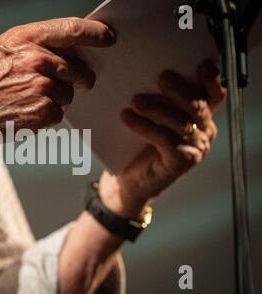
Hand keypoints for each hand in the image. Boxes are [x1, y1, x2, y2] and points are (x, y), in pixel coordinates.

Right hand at [0, 18, 114, 145]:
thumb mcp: (2, 51)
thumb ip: (34, 48)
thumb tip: (66, 55)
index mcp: (26, 38)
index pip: (72, 29)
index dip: (96, 33)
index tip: (109, 37)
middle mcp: (37, 58)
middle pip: (79, 70)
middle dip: (80, 80)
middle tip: (74, 85)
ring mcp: (41, 86)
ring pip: (68, 95)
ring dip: (56, 100)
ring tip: (28, 101)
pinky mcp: (42, 111)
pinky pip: (58, 114)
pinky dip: (46, 117)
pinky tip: (25, 114)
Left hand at [99, 60, 225, 218]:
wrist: (129, 179)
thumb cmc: (138, 144)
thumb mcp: (149, 116)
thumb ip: (155, 97)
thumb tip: (140, 70)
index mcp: (200, 116)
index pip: (214, 94)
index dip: (212, 80)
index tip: (201, 66)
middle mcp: (204, 131)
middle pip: (198, 106)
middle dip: (180, 90)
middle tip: (161, 78)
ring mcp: (195, 148)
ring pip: (181, 123)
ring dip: (157, 109)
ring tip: (135, 101)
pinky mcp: (181, 162)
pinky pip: (165, 140)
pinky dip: (145, 127)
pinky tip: (127, 118)